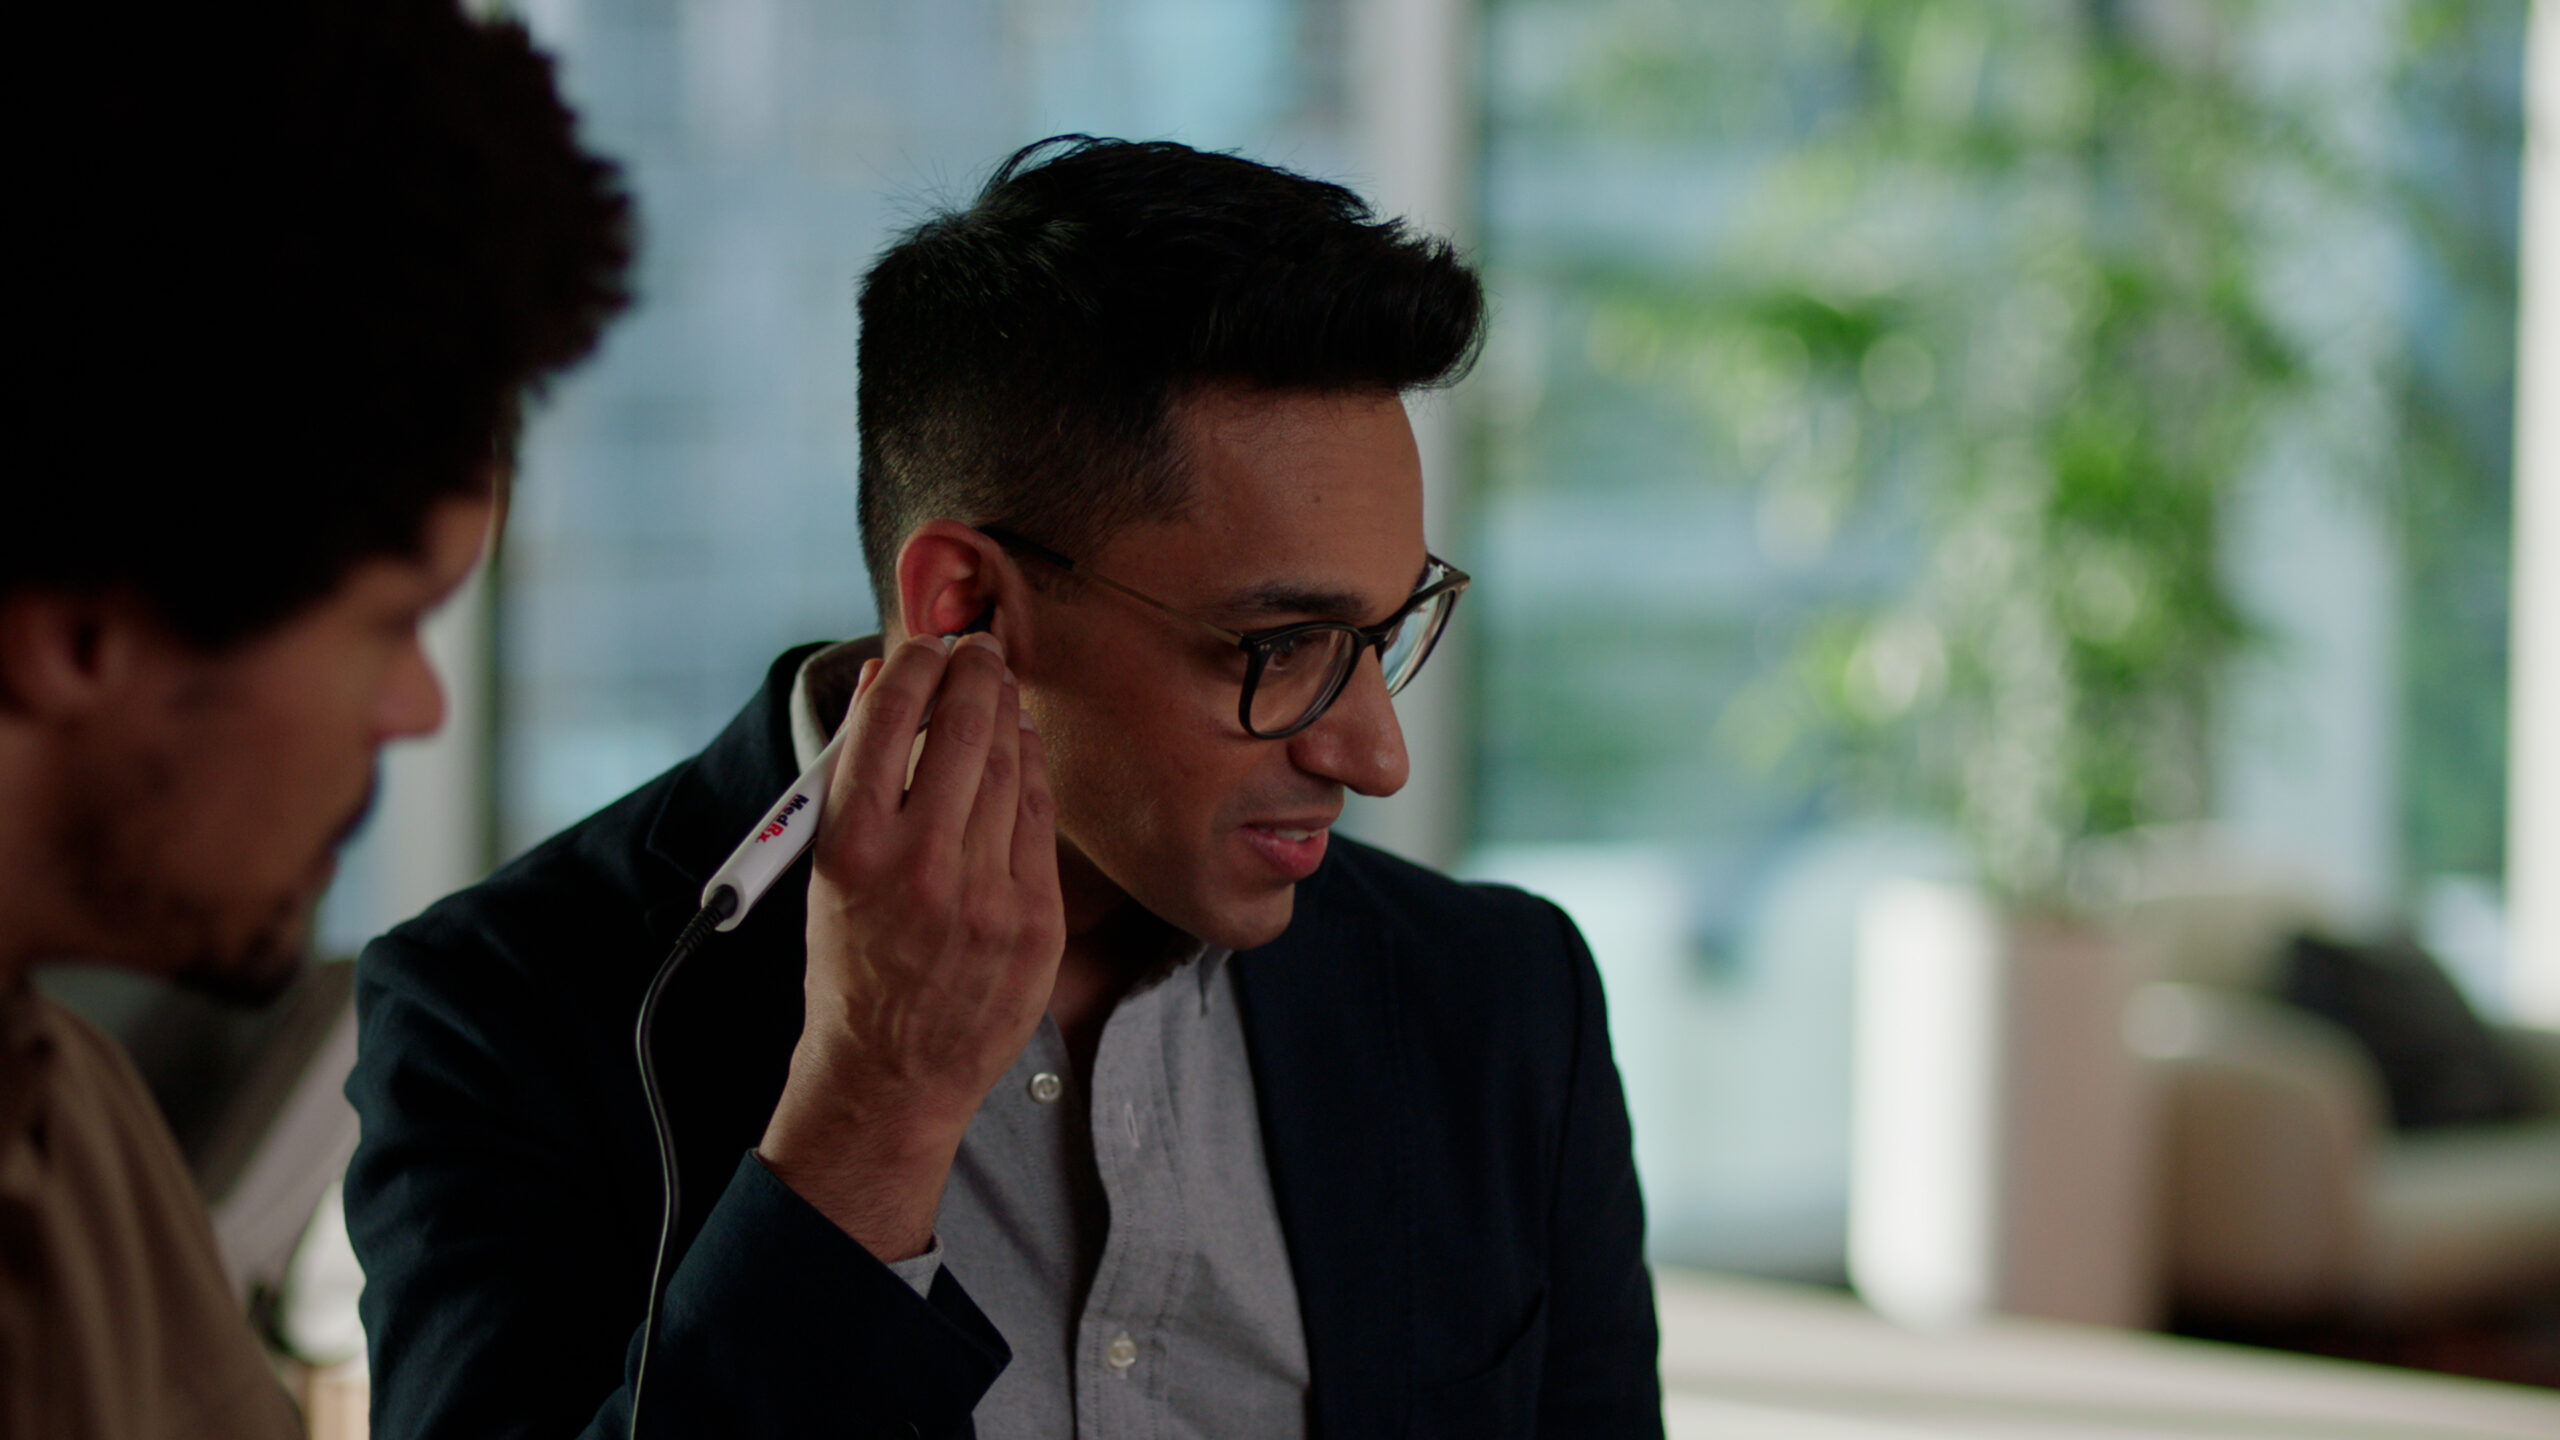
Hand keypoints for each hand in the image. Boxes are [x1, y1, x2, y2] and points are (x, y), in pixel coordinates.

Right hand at [757, 631, 1063, 1260]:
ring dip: (1007, 717)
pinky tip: (1025, 750)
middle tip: (981, 649)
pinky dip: (1033, 775)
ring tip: (1001, 692)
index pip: (889, 722)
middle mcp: (920, 868)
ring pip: (1010, 771)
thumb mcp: (824, 871)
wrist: (890, 1074)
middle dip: (976, 674)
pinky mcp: (1035, 922)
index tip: (929, 643)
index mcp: (852, 850)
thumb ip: (853, 778)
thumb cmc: (850, 966)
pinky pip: (1041, 822)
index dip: (916, 666)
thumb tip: (884, 685)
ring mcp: (985, 898)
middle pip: (962, 733)